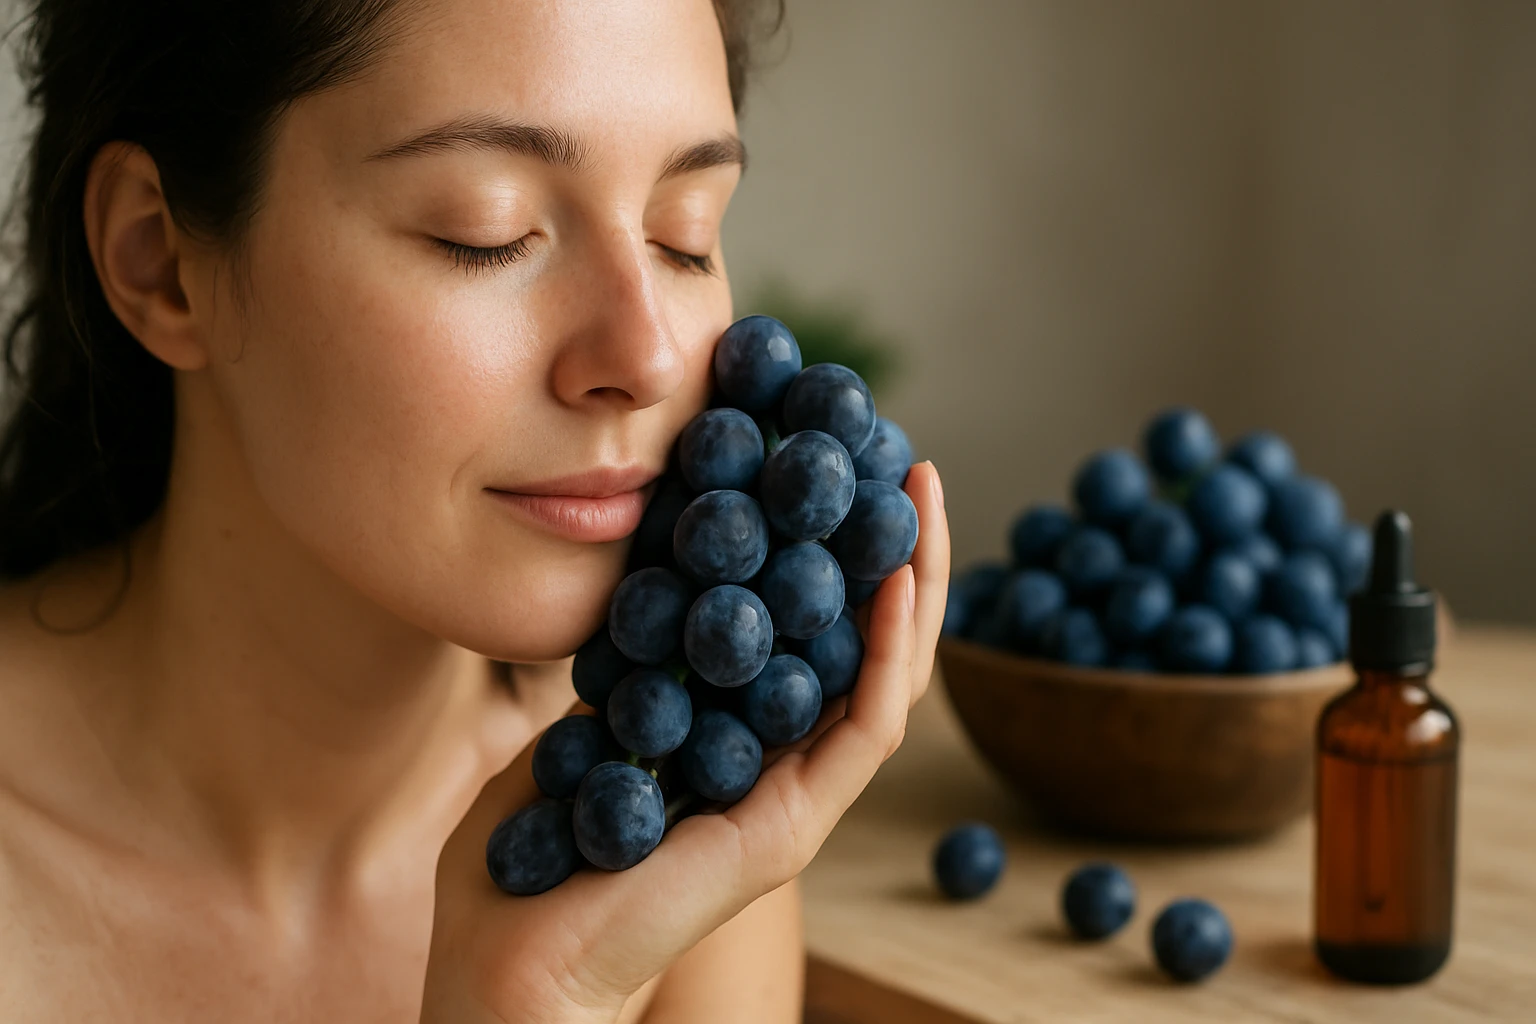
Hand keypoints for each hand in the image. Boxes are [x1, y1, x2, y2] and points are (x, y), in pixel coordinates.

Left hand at [420, 463, 949, 1023]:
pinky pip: (865, 728)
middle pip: (861, 641)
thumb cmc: (527, 854)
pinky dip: (889, 649)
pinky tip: (895, 578)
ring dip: (912, 582)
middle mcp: (778, 758)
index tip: (830, 468)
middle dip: (890, 548)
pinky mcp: (794, 826)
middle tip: (904, 463)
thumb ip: (609, 661)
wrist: (511, 960)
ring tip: (921, 494)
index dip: (827, 551)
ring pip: (885, 676)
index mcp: (732, 734)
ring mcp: (795, 794)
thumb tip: (622, 577)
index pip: (804, 631)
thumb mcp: (568, 719)